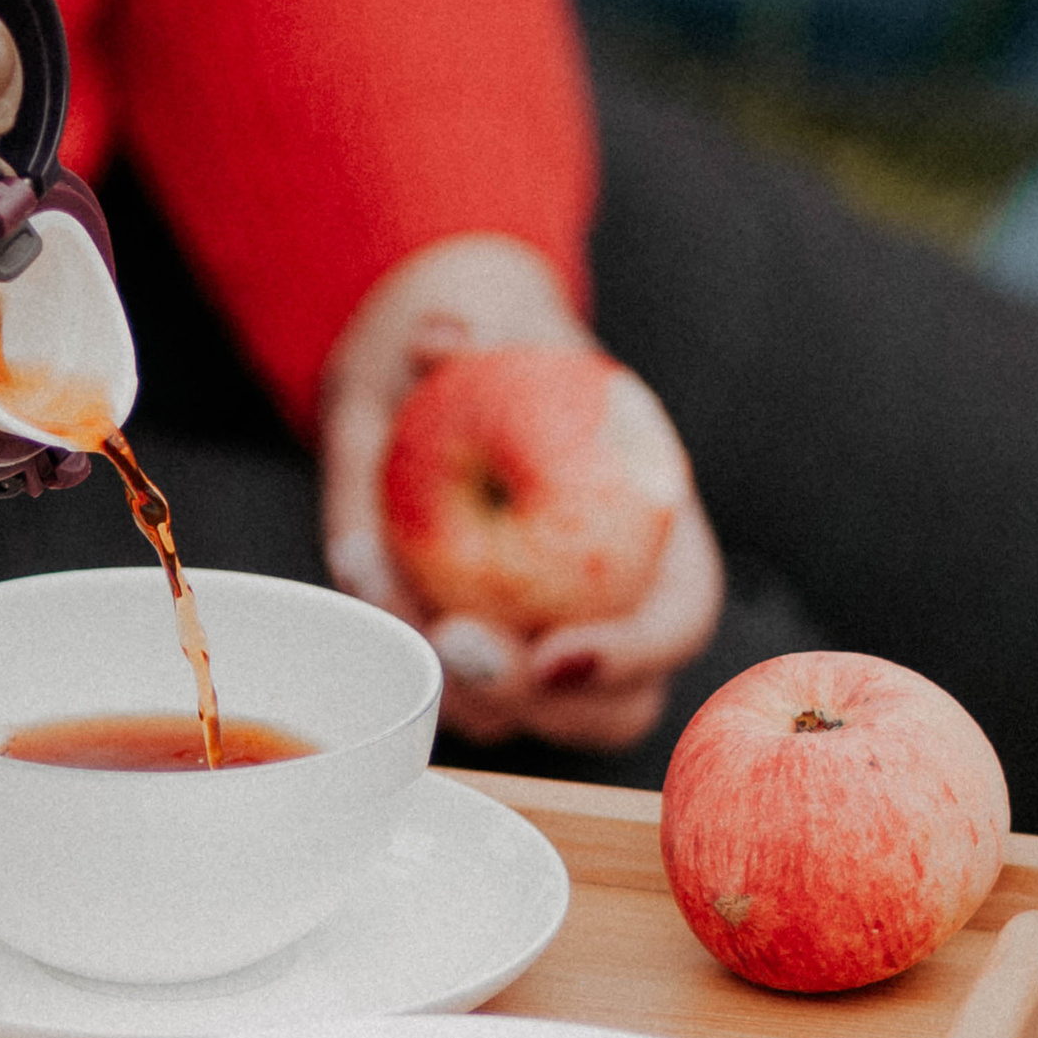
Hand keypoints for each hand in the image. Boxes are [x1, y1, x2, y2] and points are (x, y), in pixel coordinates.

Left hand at [318, 235, 723, 752]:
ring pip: (517, 716)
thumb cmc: (488, 346)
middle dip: (532, 701)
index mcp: (654, 526)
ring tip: (377, 573)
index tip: (554, 653)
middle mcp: (613, 602)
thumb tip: (441, 339)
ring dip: (446, 681)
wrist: (432, 367)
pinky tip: (358, 564)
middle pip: (611, 710)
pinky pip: (442, 681)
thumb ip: (469, 335)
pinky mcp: (471, 649)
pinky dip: (397, 640)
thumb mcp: (488, 321)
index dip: (633, 654)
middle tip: (451, 642)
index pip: (678, 621)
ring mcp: (542, 638)